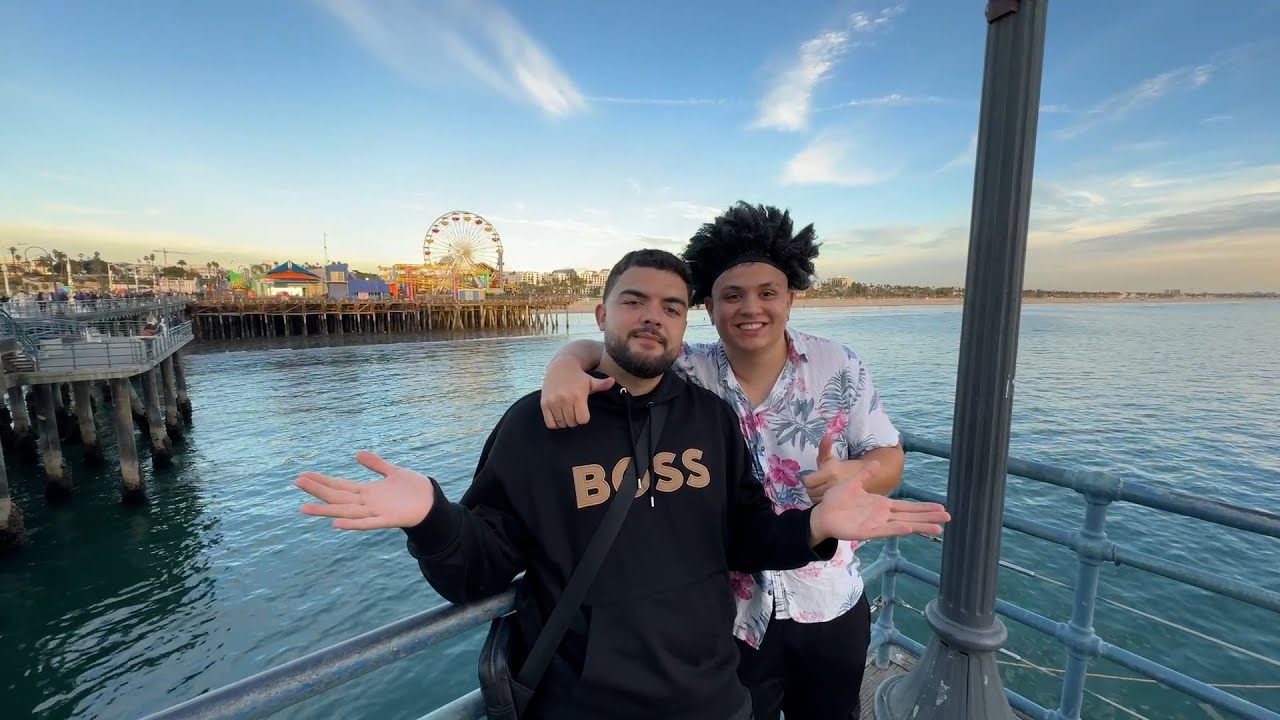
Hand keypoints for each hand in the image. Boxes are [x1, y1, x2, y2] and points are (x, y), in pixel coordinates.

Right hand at [296, 451, 434, 529]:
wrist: (432, 503)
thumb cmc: (412, 489)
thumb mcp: (392, 472)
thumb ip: (376, 464)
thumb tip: (358, 454)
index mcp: (367, 492)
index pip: (339, 486)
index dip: (321, 481)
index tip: (303, 475)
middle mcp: (367, 503)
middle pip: (337, 497)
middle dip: (317, 490)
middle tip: (297, 482)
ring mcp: (375, 512)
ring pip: (345, 512)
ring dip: (326, 510)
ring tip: (305, 508)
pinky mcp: (388, 519)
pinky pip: (367, 523)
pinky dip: (352, 524)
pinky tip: (336, 523)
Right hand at [540, 356, 613, 428]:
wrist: (561, 366)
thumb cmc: (579, 376)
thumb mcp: (591, 381)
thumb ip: (602, 384)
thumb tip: (613, 381)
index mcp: (578, 396)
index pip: (582, 420)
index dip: (583, 418)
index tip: (582, 412)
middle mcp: (564, 399)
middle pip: (572, 422)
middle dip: (574, 420)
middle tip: (574, 412)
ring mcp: (553, 402)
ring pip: (561, 423)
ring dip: (565, 422)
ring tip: (566, 413)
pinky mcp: (544, 404)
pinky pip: (550, 423)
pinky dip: (555, 423)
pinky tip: (558, 416)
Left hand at [803, 435, 870, 502]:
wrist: (858, 478)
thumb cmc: (839, 467)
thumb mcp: (829, 458)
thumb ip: (824, 447)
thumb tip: (826, 436)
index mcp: (829, 473)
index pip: (808, 482)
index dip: (807, 479)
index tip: (811, 477)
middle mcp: (833, 485)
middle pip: (810, 491)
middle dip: (811, 487)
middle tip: (816, 483)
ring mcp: (836, 496)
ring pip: (814, 499)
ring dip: (815, 495)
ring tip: (820, 489)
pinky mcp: (838, 503)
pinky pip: (821, 505)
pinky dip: (820, 502)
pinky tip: (824, 496)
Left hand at [809, 460, 950, 541]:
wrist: (822, 513)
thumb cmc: (837, 500)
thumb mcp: (853, 482)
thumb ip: (866, 474)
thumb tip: (878, 463)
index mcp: (881, 505)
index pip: (907, 506)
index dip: (923, 507)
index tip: (941, 507)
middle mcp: (882, 516)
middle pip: (911, 516)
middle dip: (929, 517)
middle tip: (948, 518)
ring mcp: (876, 524)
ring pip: (903, 525)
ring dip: (919, 526)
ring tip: (937, 528)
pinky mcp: (866, 532)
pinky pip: (884, 531)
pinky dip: (897, 529)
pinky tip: (909, 528)